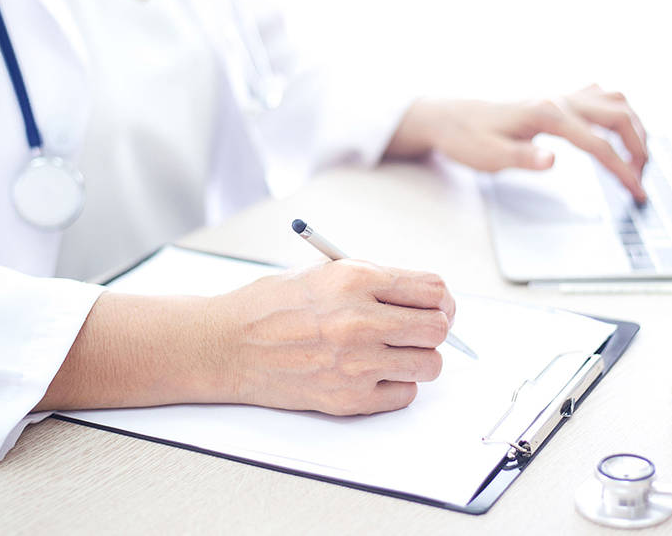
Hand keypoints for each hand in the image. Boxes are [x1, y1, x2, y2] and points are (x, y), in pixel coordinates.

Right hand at [208, 260, 454, 414]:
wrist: (228, 345)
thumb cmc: (271, 306)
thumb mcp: (326, 272)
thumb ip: (376, 282)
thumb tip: (424, 298)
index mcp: (356, 279)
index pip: (433, 289)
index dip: (443, 299)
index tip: (440, 306)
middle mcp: (360, 320)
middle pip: (438, 328)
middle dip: (435, 328)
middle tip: (421, 330)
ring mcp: (356, 362)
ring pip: (429, 365)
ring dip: (418, 359)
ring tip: (394, 352)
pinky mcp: (349, 398)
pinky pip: (404, 395)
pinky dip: (396, 385)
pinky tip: (374, 373)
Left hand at [386, 85, 647, 201]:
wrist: (448, 116)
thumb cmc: (467, 138)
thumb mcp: (488, 156)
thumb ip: (522, 158)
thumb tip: (552, 160)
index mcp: (546, 115)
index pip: (599, 145)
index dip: (623, 171)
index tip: (638, 193)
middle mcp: (558, 98)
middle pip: (618, 115)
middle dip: (640, 147)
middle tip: (643, 178)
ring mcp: (559, 94)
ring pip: (614, 100)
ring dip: (634, 126)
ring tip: (638, 157)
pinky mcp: (556, 96)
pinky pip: (600, 95)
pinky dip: (618, 111)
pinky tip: (617, 128)